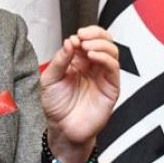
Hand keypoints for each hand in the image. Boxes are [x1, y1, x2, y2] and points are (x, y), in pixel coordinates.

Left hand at [40, 26, 119, 162]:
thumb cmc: (56, 106)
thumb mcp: (50, 78)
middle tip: (83, 37)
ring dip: (101, 44)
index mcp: (78, 61)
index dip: (86, 33)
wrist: (62, 128)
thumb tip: (71, 41)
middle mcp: (93, 66)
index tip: (77, 35)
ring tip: (87, 47)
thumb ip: (60, 59)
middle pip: (104, 41)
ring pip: (112, 52)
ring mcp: (103, 76)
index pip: (89, 39)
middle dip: (95, 35)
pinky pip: (114, 68)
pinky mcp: (111, 88)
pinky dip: (105, 58)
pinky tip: (93, 56)